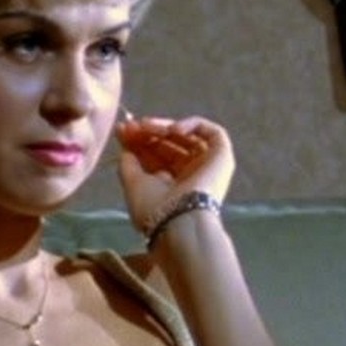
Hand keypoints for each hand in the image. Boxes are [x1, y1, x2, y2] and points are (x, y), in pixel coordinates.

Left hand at [116, 115, 234, 233]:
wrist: (178, 221)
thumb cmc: (153, 208)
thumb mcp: (132, 182)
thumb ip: (127, 160)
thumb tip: (124, 138)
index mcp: (169, 185)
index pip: (154, 155)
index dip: (138, 140)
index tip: (123, 128)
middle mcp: (189, 175)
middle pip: (168, 144)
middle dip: (148, 132)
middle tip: (133, 124)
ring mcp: (206, 166)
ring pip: (187, 136)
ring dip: (164, 127)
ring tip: (148, 126)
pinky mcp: (222, 157)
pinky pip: (211, 132)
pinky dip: (191, 124)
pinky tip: (173, 130)